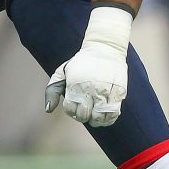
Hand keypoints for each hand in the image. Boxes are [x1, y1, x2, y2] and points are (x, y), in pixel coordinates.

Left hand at [44, 7, 131, 126]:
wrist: (105, 48)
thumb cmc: (81, 63)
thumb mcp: (61, 72)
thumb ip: (52, 91)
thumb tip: (49, 110)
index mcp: (75, 85)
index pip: (71, 110)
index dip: (72, 111)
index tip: (76, 105)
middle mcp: (90, 89)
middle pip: (85, 115)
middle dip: (84, 116)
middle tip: (86, 111)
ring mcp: (106, 90)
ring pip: (101, 117)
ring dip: (97, 120)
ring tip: (96, 116)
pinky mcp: (119, 91)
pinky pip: (114, 112)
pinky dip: (109, 118)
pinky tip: (106, 115)